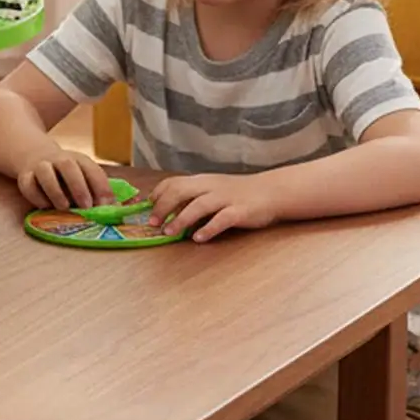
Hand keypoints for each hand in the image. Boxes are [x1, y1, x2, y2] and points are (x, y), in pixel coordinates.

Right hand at [15, 144, 116, 210]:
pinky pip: (27, 184)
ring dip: (55, 191)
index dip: (100, 186)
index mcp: (79, 160)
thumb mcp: (84, 176)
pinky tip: (45, 206)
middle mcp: (59, 160)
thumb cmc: (67, 175)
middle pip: (68, 166)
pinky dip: (36, 197)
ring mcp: (40, 166)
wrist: (36, 155)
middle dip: (78, 187)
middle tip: (86, 206)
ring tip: (64, 207)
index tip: (106, 204)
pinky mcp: (25, 176)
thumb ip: (98, 191)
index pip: (91, 169)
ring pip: (45, 172)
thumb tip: (114, 209)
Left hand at [147, 172, 281, 241]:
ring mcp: (226, 198)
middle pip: (180, 191)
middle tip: (152, 223)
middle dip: (163, 207)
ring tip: (168, 232)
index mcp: (202, 181)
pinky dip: (208, 229)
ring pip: (199, 206)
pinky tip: (198, 239)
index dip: (158, 194)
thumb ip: (193, 197)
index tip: (147, 207)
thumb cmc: (239, 193)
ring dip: (181, 219)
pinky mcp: (241, 211)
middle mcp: (211, 186)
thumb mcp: (213, 189)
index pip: (173, 182)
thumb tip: (168, 212)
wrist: (272, 191)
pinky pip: (222, 219)